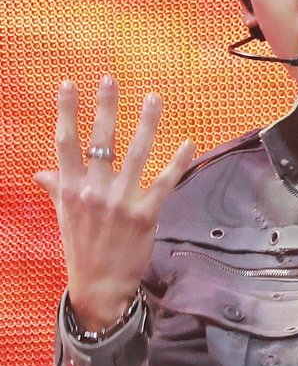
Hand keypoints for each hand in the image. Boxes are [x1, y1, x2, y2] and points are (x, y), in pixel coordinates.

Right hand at [33, 76, 194, 329]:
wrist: (99, 286)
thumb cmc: (81, 249)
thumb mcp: (64, 217)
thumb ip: (56, 189)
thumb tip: (41, 172)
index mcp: (70, 189)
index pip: (66, 143)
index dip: (67, 111)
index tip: (69, 84)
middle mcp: (93, 192)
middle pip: (100, 141)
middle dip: (106, 107)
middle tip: (111, 79)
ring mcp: (120, 202)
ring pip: (135, 154)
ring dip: (146, 123)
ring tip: (153, 98)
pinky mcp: (145, 215)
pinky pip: (165, 183)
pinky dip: (178, 162)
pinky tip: (188, 143)